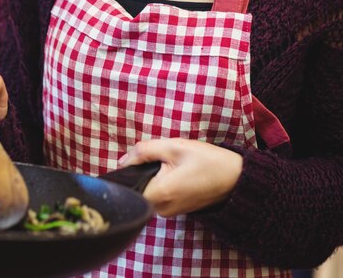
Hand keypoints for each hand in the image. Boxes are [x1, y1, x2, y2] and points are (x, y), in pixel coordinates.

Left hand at [119, 138, 242, 216]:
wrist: (236, 178)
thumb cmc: (207, 161)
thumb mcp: (175, 147)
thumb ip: (145, 151)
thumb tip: (123, 161)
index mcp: (159, 194)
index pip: (128, 188)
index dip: (126, 173)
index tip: (134, 160)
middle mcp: (161, 209)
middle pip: (138, 189)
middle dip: (142, 171)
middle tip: (159, 157)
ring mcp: (170, 212)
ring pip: (149, 192)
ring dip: (153, 176)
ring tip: (171, 163)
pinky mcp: (177, 210)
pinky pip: (159, 195)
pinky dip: (162, 182)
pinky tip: (176, 172)